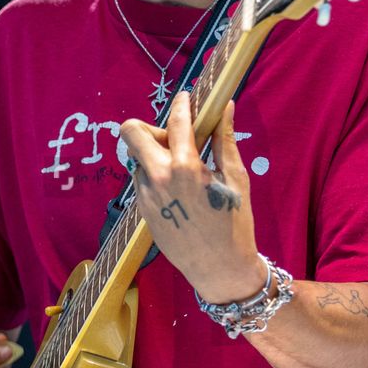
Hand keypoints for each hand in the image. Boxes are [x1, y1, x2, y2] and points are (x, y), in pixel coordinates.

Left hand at [118, 91, 265, 302]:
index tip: (186, 98)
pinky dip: (155, 176)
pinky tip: (177, 191)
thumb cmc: (235, 223)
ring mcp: (145, 195)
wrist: (219, 268)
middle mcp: (159, 177)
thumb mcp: (236, 179)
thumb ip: (226, 140)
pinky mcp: (141, 210)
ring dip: (154, 155)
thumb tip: (226, 107)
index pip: (176, 121)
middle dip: (149, 126)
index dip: (182, 104)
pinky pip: (140, 180)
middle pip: (131, 132)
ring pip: (137, 158)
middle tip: (173, 139)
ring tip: (181, 170)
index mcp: (186, 167)